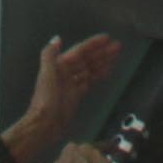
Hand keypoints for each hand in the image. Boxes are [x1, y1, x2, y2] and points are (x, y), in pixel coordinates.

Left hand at [5, 32, 120, 160]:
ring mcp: (71, 84)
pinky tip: (108, 71)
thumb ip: (49, 55)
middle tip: (118, 46)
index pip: (80, 51)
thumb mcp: (46, 75)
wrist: (45, 125)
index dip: (93, 44)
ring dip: (103, 62)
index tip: (107, 38)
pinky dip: (99, 75)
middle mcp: (65, 72)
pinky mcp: (76, 95)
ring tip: (116, 56)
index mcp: (59, 65)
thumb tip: (57, 39)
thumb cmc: (46, 100)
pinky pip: (89, 81)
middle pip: (87, 59)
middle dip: (102, 52)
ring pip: (90, 69)